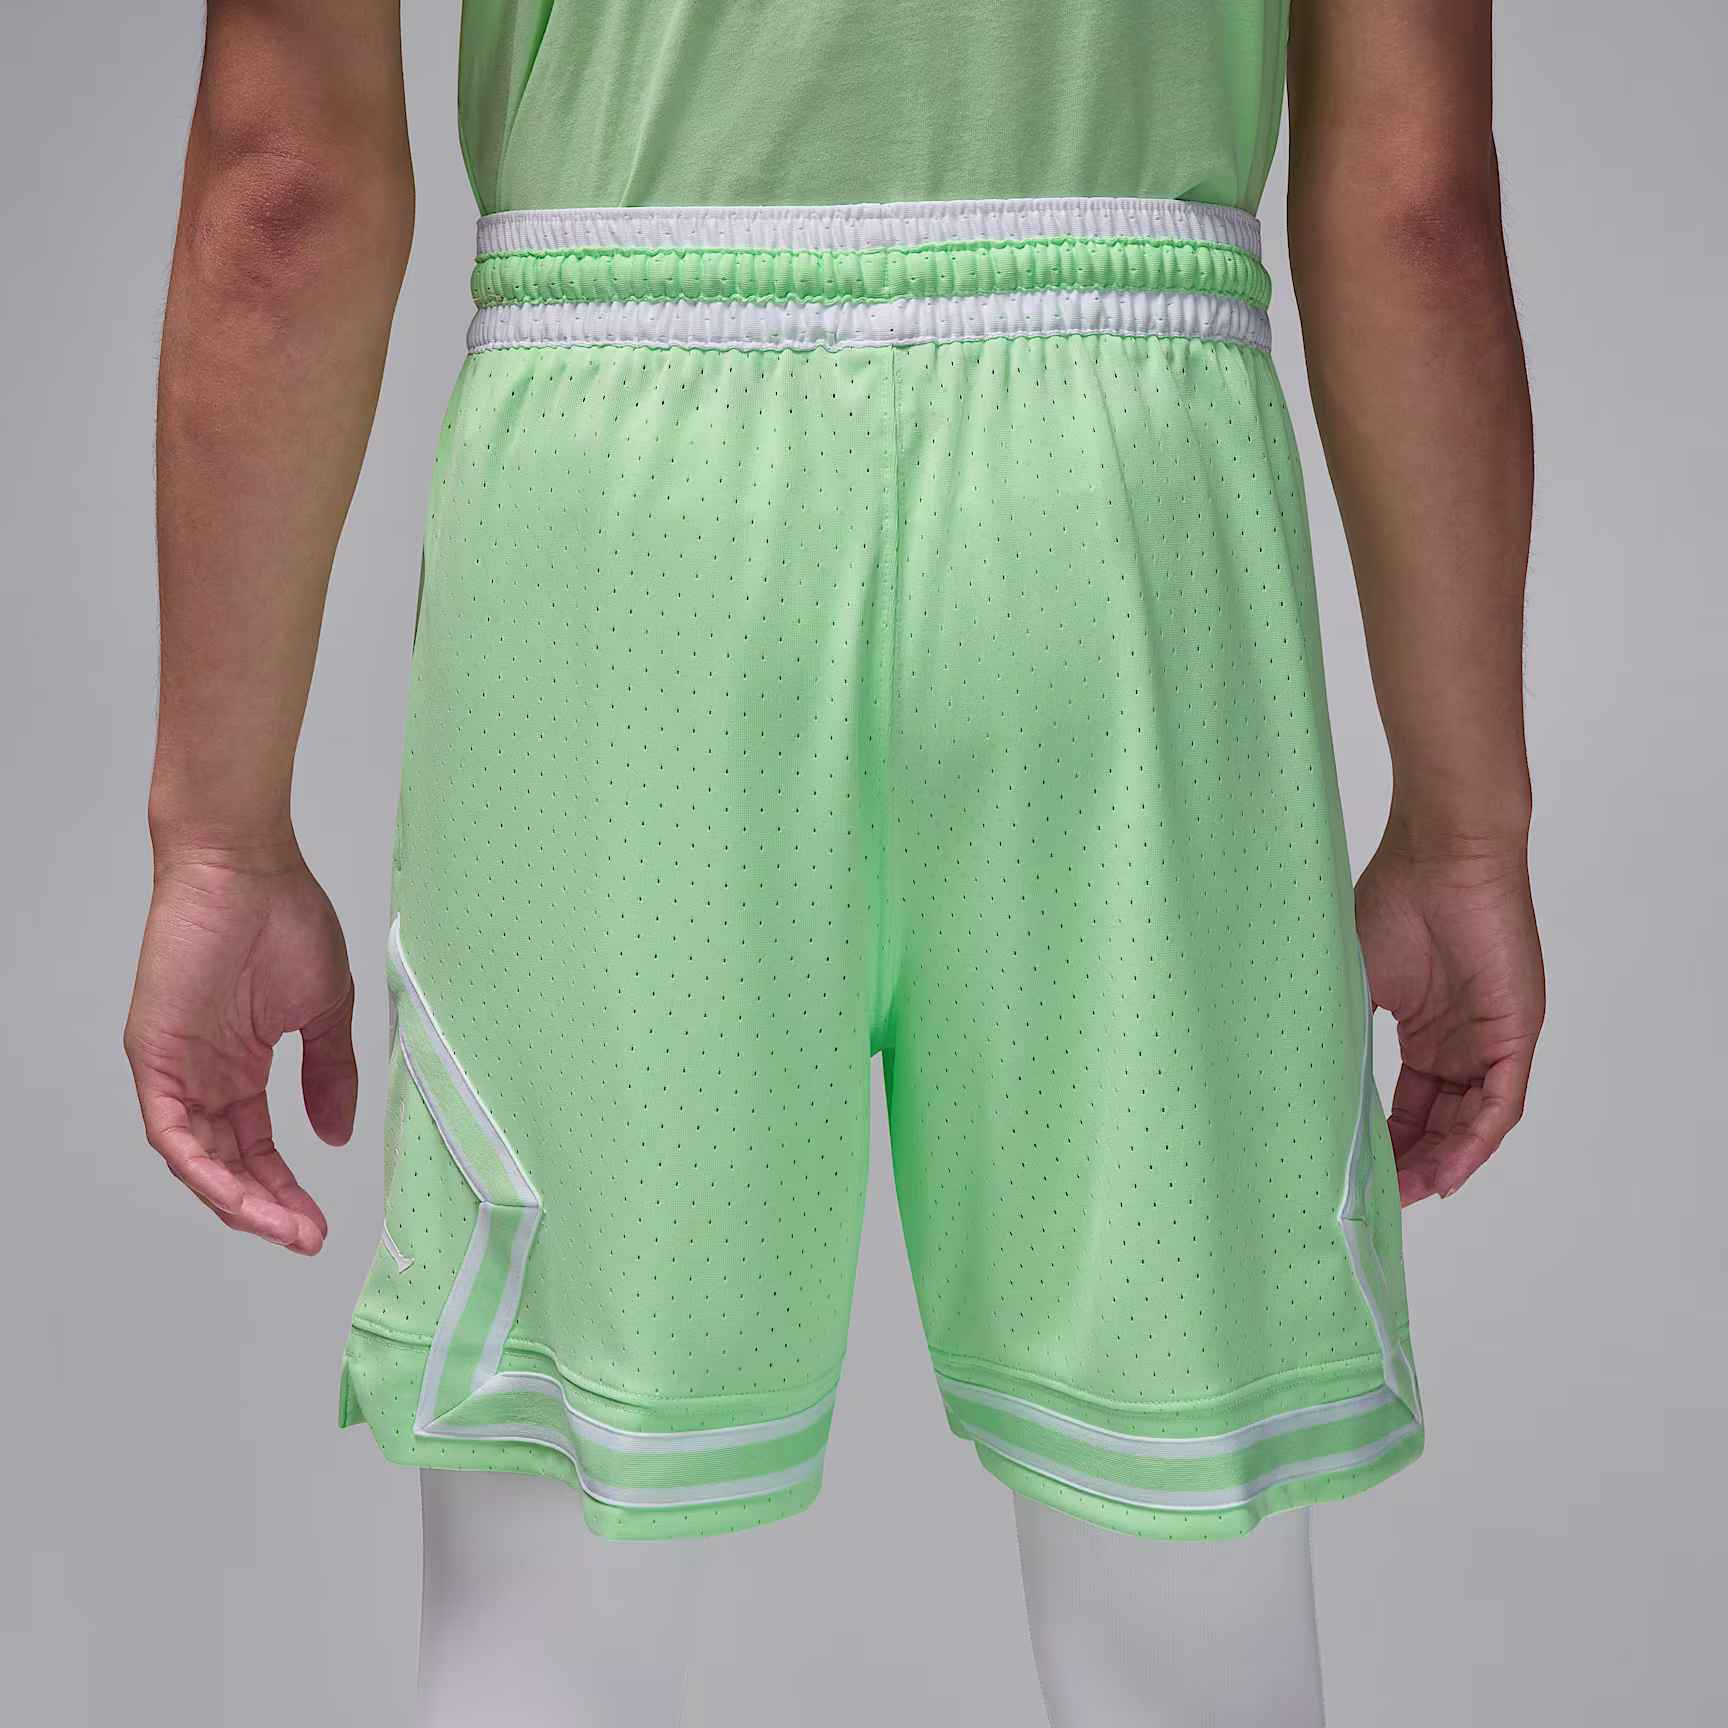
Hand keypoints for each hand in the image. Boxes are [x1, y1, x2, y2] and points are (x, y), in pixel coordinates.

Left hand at [124, 846, 357, 1252]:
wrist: (246, 868)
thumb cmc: (285, 920)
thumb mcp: (323, 1010)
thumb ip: (330, 1073)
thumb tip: (337, 1135)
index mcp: (241, 1065)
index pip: (257, 1147)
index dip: (287, 1189)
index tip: (321, 1223)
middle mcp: (203, 1075)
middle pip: (228, 1164)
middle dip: (267, 1207)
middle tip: (307, 1237)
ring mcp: (175, 1068)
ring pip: (197, 1159)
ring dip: (238, 1200)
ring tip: (284, 1227)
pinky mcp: (153, 1056)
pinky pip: (171, 1131)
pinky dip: (203, 1167)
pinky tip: (237, 1194)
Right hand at [1355, 830, 1543, 1205]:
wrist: (1441, 855)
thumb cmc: (1392, 902)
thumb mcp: (1352, 984)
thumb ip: (1340, 1036)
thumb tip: (1299, 1089)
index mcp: (1423, 1030)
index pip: (1408, 1106)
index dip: (1386, 1146)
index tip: (1355, 1176)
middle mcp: (1461, 1042)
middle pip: (1442, 1124)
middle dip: (1414, 1166)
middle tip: (1381, 1201)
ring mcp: (1491, 1039)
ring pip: (1472, 1122)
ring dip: (1445, 1164)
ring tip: (1410, 1196)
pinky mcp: (1516, 1031)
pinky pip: (1501, 1104)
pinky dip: (1476, 1142)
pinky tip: (1450, 1172)